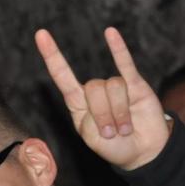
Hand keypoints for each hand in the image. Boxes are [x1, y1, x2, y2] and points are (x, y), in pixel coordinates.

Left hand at [35, 27, 169, 170]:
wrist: (143, 152)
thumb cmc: (115, 148)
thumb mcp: (94, 140)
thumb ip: (90, 119)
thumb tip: (103, 95)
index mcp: (79, 105)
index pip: (63, 77)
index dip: (53, 57)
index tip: (41, 35)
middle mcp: (95, 93)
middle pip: (93, 88)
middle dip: (104, 115)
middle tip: (112, 134)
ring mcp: (115, 87)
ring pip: (113, 86)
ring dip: (120, 113)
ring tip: (125, 129)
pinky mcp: (135, 84)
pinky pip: (125, 64)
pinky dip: (118, 49)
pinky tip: (110, 33)